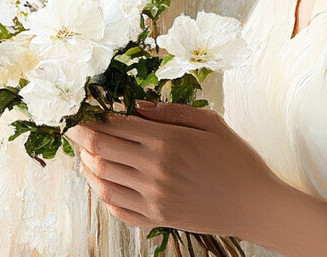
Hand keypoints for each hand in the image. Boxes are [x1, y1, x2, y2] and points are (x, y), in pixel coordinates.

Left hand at [66, 101, 277, 236]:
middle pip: (101, 152)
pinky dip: (101, 194)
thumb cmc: (237, 158)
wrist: (255, 204)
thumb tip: (137, 106)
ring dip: (86, 165)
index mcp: (168, 142)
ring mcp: (153, 199)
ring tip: (82, 153)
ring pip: (103, 181)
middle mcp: (155, 171)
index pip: (116, 127)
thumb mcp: (210, 122)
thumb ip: (171, 111)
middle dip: (81, 137)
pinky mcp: (157, 220)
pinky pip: (117, 208)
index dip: (94, 118)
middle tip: (71, 127)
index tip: (84, 110)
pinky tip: (100, 181)